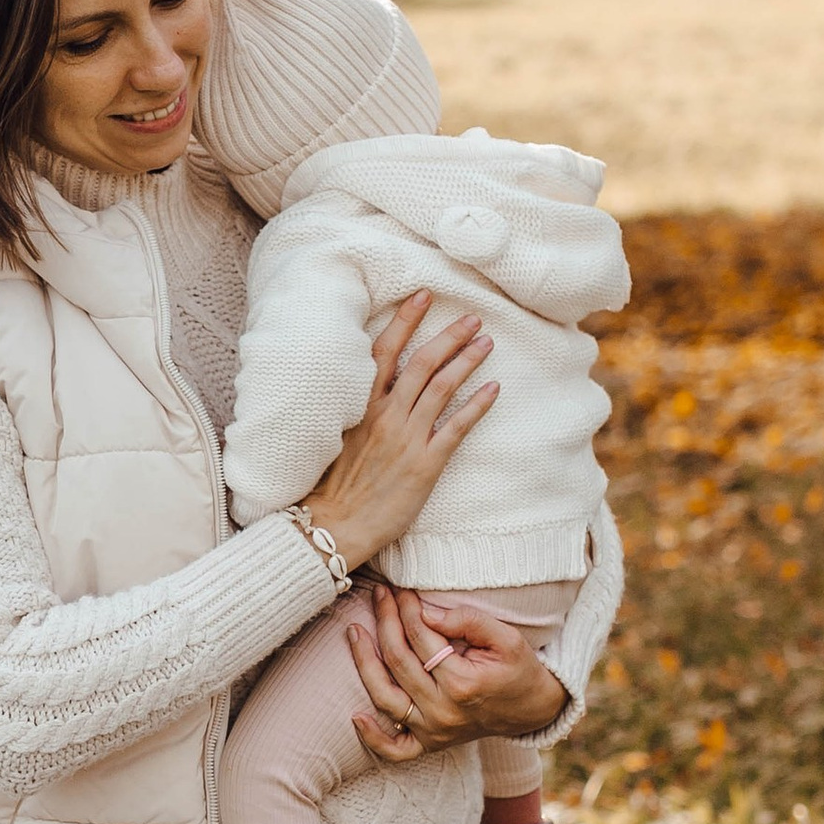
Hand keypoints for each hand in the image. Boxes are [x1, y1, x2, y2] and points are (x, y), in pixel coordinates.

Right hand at [296, 294, 495, 572]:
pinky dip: (478, 404)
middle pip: (421, 362)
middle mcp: (385, 415)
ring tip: (486, 342)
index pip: (384, 351)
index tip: (423, 296)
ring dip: (466, 360)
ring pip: (442, 387)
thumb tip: (365, 391)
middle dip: (448, 336)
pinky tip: (494, 387)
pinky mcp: (425, 464)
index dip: (405, 321)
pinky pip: (457, 426)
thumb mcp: (332, 438)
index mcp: (360, 406)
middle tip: (472, 318)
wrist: (333, 526)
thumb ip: (353, 411)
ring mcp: (407, 438)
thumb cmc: (329, 487)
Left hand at [343, 583, 567, 763]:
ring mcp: (434, 731)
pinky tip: (355, 716)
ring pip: (385, 698)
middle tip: (378, 595)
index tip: (400, 589)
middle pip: (398, 661)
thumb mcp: (506, 637)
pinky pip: (395, 749)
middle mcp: (443, 711)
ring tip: (353, 632)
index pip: (421, 638)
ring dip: (363, 663)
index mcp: (463, 683)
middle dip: (385, 622)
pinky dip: (373, 738)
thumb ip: (467, 621)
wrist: (533, 709)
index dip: (407, 609)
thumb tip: (425, 612)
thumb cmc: (519, 669)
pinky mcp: (430, 744)